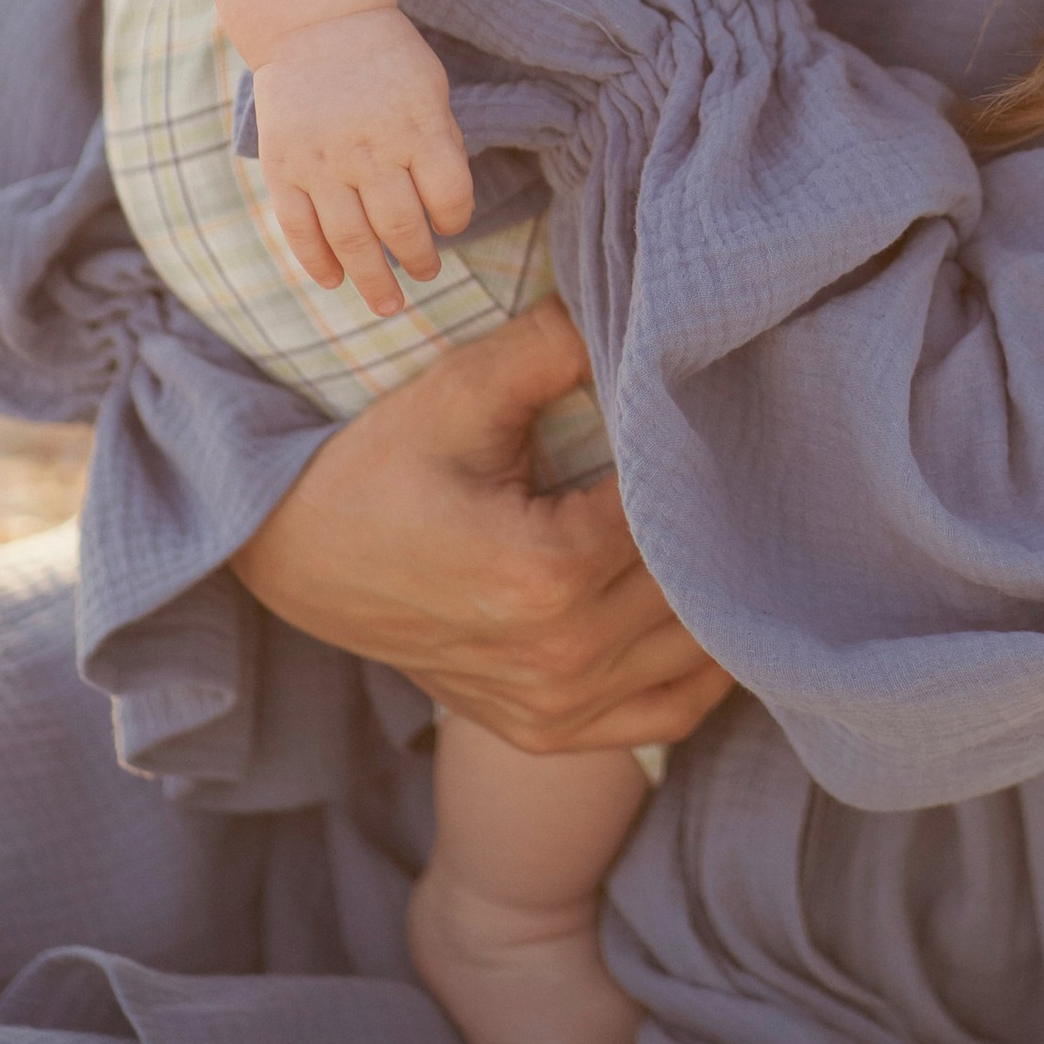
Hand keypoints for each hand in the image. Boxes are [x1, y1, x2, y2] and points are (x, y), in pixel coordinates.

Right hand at [232, 301, 734, 752]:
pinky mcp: (546, 731)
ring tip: (733, 523)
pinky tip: (715, 612)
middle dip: (721, 523)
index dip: (702, 460)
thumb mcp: (464, 388)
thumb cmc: (382, 463)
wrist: (300, 554)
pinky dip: (703, 669)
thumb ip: (559, 344)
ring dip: (722, 592)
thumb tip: (648, 312)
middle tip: (743, 461)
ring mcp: (555, 709)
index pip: (676, 515)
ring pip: (698, 656)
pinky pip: (666, 716)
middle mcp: (560, 658)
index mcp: (545, 573)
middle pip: (698, 587)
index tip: (714, 415)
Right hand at [251, 6, 474, 311]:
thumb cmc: (384, 57)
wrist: (315, 20)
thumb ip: (439, 143)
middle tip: (426, 273)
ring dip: (374, 281)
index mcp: (418, 126)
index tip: (451, 225)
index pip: (449, 197)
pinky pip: (300, 229)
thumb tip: (447, 207)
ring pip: (352, 242)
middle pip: (403, 229)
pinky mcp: (285, 167)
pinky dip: (317, 262)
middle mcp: (372, 149)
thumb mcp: (429, 88)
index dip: (456, 220)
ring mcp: (324, 162)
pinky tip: (334, 280)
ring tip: (390, 303)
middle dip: (419, 262)